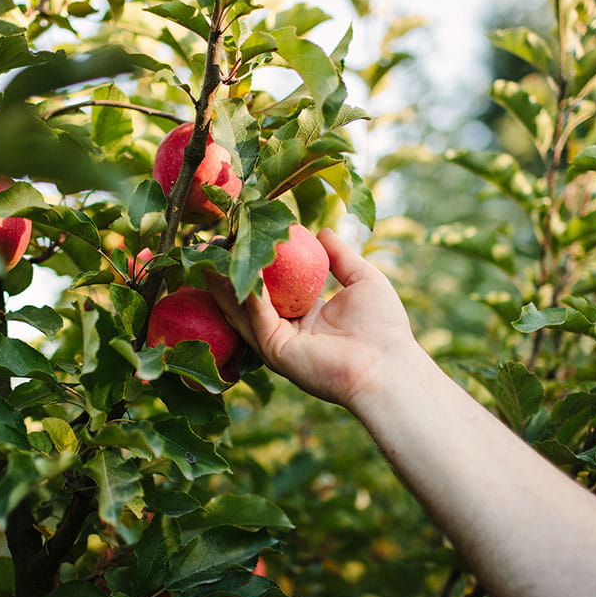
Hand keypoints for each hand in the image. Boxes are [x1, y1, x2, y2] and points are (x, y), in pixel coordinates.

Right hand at [208, 229, 417, 408]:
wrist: (388, 365)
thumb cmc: (383, 326)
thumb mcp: (362, 279)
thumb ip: (340, 257)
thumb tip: (322, 231)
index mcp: (306, 316)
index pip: (270, 289)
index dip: (255, 265)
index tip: (239, 240)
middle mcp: (287, 330)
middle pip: (247, 299)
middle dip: (226, 273)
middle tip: (208, 245)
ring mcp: (278, 343)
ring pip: (242, 310)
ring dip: (224, 282)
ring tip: (207, 255)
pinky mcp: (276, 352)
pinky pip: (257, 317)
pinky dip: (248, 293)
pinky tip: (240, 269)